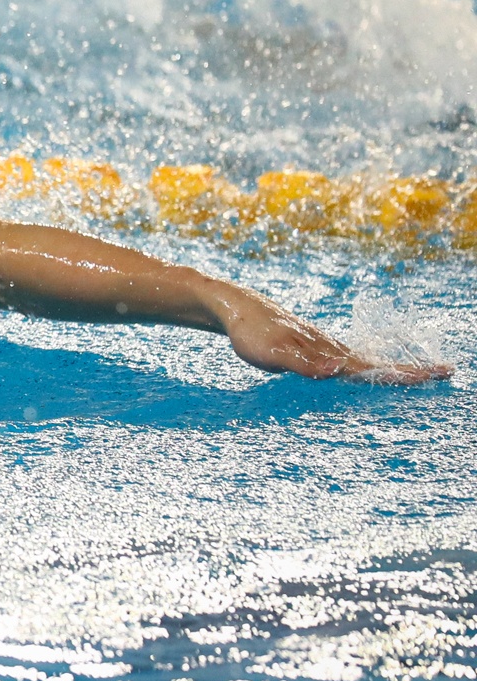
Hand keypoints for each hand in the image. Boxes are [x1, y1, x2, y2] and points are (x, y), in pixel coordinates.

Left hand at [219, 292, 450, 384]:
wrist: (235, 307)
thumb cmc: (252, 334)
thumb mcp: (274, 354)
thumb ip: (306, 365)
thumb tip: (340, 370)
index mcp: (327, 354)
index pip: (373, 368)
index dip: (403, 373)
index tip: (436, 373)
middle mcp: (330, 348)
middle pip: (376, 362)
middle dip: (409, 370)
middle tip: (445, 372)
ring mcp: (323, 345)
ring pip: (364, 358)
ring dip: (393, 367)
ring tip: (420, 374)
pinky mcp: (312, 344)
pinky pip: (346, 356)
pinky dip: (367, 363)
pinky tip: (372, 367)